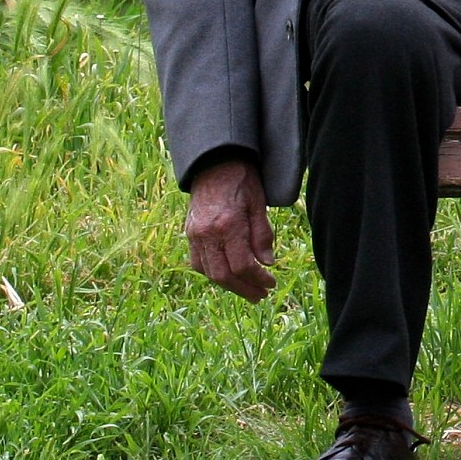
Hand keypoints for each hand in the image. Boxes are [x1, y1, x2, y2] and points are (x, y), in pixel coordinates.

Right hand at [186, 158, 275, 301]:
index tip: (271, 283)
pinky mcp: (189, 234)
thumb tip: (268, 264)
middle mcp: (207, 234)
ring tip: (248, 290)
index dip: (257, 279)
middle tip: (261, 295)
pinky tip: (229, 276)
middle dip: (244, 289)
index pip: (242, 265)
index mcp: (227, 225)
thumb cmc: (242, 181)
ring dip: (229, 286)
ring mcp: (194, 235)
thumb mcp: (259, 204)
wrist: (214, 164)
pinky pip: (198, 263)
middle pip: (223, 275)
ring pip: (209, 272)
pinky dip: (214, 273)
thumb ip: (262, 235)